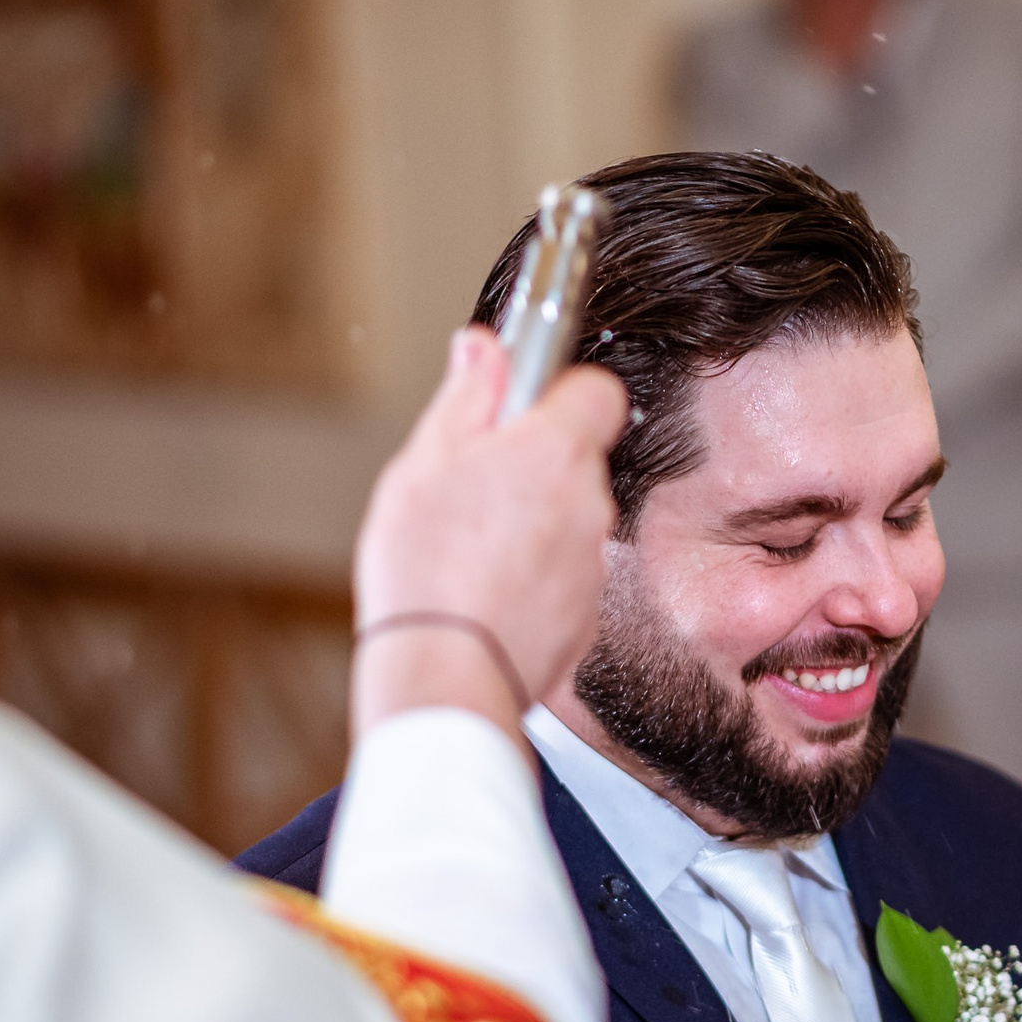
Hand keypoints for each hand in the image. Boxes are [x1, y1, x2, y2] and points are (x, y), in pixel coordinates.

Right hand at [350, 327, 627, 740]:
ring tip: (469, 549)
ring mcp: (593, 560)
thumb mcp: (424, 462)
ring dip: (531, 521)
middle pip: (575, 457)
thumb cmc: (425, 568)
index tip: (519, 406)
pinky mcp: (588, 612)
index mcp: (555, 451)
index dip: (560, 391)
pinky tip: (486, 591)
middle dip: (532, 463)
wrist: (444, 674)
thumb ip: (466, 397)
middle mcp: (589, 500)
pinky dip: (533, 575)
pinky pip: (564, 572)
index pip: (597, 389)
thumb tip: (483, 347)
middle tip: (471, 487)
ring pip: (568, 516)